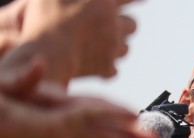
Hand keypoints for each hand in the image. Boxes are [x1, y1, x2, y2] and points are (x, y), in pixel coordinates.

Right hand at [18, 0, 137, 80]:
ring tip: (98, 46)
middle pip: (133, 25)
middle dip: (124, 25)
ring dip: (116, 47)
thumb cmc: (45, 17)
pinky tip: (92, 64)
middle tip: (111, 26)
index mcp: (104, 2)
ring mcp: (113, 47)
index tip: (142, 1)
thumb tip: (93, 3)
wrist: (47, 51)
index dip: (136, 0)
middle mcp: (114, 24)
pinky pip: (113, 69)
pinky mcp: (108, 67)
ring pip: (125, 48)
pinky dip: (105, 67)